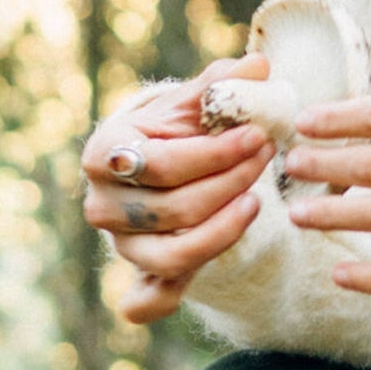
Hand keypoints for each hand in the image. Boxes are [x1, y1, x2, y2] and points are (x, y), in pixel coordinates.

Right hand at [80, 57, 275, 321]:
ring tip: (258, 201)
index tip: (260, 136)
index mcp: (104, 154)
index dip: (217, 154)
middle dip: (230, 184)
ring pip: (174, 256)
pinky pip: (149, 302)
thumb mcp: (193, 104)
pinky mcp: (136, 279)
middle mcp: (101, 205)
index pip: (164, 164)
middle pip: (174, 210)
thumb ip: (221, 85)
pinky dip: (174, 295)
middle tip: (269, 158)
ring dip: (224, 231)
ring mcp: (118, 246)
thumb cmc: (175, 131)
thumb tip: (258, 67)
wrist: (161, 170)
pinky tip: (210, 268)